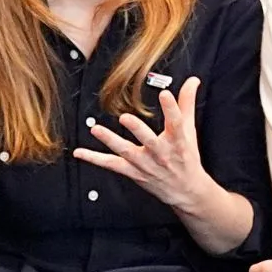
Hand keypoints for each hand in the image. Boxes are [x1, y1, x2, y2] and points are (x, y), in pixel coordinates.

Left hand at [72, 76, 207, 207]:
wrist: (186, 190)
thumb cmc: (186, 157)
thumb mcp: (189, 130)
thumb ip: (187, 103)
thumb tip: (192, 81)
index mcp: (177, 141)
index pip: (175, 122)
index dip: (171, 108)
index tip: (165, 93)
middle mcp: (161, 153)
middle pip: (148, 140)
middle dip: (137, 129)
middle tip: (125, 117)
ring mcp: (145, 164)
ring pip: (126, 152)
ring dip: (110, 141)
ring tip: (96, 130)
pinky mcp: (133, 172)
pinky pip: (111, 165)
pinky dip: (94, 159)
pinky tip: (79, 152)